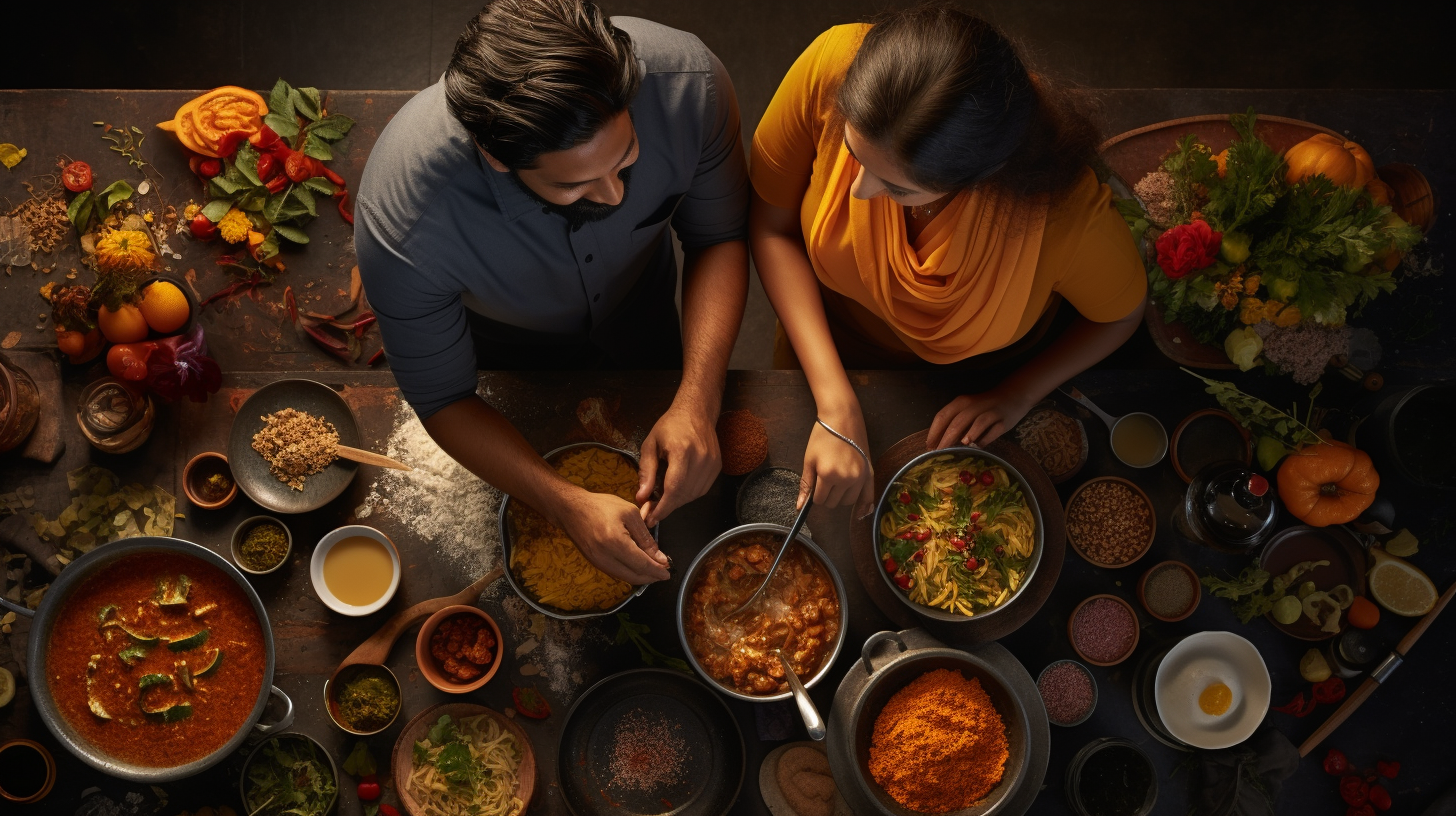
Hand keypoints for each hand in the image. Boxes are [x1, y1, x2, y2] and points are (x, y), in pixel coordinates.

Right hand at [560, 488, 670, 584]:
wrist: (571, 509)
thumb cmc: (600, 506)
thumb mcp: (629, 513)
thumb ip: (645, 537)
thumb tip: (659, 557)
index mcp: (615, 542)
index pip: (642, 564)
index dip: (657, 570)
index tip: (669, 571)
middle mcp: (605, 557)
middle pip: (634, 576)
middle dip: (651, 577)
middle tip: (663, 571)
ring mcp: (598, 563)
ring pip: (625, 578)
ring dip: (641, 577)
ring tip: (653, 569)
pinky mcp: (595, 563)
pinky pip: (616, 574)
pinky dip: (630, 573)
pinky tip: (638, 566)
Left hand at [635, 402, 720, 526]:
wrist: (696, 412)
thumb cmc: (670, 426)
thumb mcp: (650, 445)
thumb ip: (647, 472)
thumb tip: (642, 497)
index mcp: (682, 450)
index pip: (673, 488)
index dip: (662, 508)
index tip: (651, 518)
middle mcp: (701, 458)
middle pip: (684, 494)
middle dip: (667, 507)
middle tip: (652, 511)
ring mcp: (712, 463)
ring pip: (694, 495)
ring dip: (677, 502)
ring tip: (663, 499)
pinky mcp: (717, 467)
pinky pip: (702, 490)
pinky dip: (688, 495)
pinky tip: (678, 490)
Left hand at [800, 410, 872, 509]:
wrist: (842, 418)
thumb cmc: (822, 437)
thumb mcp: (809, 460)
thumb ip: (806, 485)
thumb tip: (799, 508)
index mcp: (828, 474)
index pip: (819, 499)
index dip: (814, 495)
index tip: (815, 486)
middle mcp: (846, 478)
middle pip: (834, 502)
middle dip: (826, 496)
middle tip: (824, 482)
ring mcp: (860, 476)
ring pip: (848, 501)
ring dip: (840, 498)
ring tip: (837, 483)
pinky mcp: (869, 472)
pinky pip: (867, 496)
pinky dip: (863, 505)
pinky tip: (860, 513)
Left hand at [928, 387, 1035, 448]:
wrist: (1011, 396)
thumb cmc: (982, 407)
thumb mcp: (966, 410)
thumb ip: (953, 424)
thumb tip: (938, 443)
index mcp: (961, 402)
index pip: (943, 415)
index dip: (934, 432)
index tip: (928, 446)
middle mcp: (975, 405)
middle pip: (958, 421)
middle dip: (947, 438)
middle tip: (940, 453)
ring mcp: (990, 412)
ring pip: (978, 423)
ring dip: (969, 434)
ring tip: (961, 445)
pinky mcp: (1004, 421)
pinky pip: (994, 431)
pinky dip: (985, 438)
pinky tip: (978, 446)